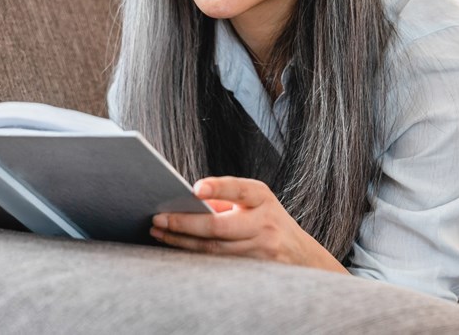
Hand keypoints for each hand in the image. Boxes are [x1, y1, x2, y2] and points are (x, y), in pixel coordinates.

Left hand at [150, 176, 346, 272]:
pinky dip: (193, 255)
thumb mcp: (255, 200)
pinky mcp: (251, 269)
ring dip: (182, 241)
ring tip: (158, 232)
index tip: (195, 188)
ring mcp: (258, 250)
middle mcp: (263, 224)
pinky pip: (216, 262)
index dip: (217, 188)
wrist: (299, 254)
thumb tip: (185, 201)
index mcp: (262, 198)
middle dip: (185, 223)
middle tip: (159, 218)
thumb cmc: (267, 218)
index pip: (239, 190)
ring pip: (213, 249)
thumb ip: (225, 198)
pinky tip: (175, 247)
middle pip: (219, 227)